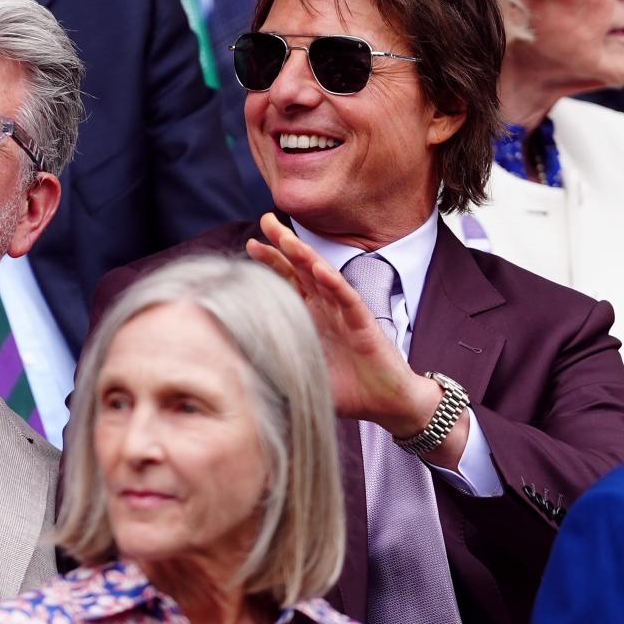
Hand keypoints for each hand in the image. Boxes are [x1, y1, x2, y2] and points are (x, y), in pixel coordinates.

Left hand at [247, 213, 441, 437]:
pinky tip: (320, 269)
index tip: (250, 244)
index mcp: (310, 316)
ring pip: (323, 277)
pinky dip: (334, 283)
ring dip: (306, 256)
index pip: (287, 281)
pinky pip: (348, 299)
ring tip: (288, 238)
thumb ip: (274, 366)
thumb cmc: (346, 390)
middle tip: (266, 220)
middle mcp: (326, 308)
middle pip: (302, 269)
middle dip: (284, 245)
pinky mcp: (363, 324)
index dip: (271, 262)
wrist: (386, 404)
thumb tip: (237, 366)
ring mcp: (344, 313)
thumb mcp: (301, 375)